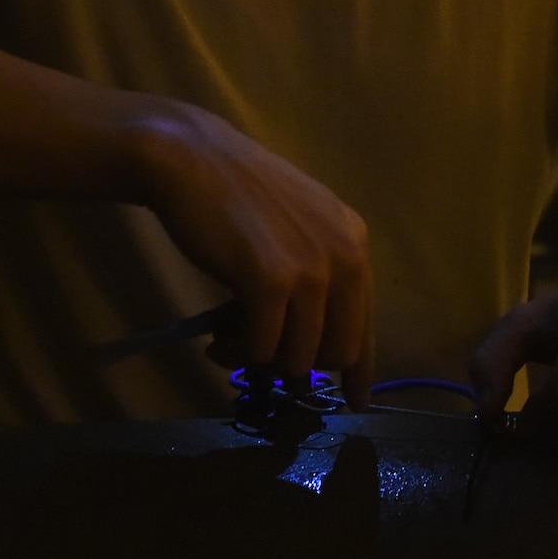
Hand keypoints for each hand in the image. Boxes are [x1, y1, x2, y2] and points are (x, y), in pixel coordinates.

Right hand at [129, 98, 375, 405]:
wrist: (189, 157)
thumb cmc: (234, 191)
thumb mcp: (297, 223)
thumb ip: (317, 270)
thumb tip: (315, 339)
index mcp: (353, 239)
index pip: (367, 322)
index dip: (360, 369)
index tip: (357, 401)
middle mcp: (343, 255)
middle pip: (338, 350)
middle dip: (297, 365)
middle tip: (259, 354)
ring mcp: (309, 268)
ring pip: (299, 357)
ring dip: (261, 361)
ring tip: (228, 342)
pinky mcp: (270, 281)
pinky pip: (262, 348)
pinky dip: (238, 353)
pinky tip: (215, 340)